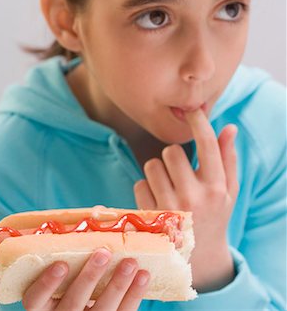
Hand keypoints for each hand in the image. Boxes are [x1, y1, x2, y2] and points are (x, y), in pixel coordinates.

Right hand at [22, 248, 149, 310]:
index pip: (35, 299)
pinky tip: (143, 276)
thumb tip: (100, 212)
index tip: (60, 265)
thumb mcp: (62, 270)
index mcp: (42, 305)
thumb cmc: (70, 279)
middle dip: (90, 277)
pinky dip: (134, 295)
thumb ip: (73, 248)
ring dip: (118, 285)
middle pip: (73, 303)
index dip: (46, 284)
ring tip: (130, 262)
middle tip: (103, 253)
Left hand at [134, 109, 237, 291]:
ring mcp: (170, 208)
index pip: (207, 144)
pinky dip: (145, 188)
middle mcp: (194, 197)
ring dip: (157, 172)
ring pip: (152, 165)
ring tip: (168, 187)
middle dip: (173, 157)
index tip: (192, 112)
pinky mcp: (150, 217)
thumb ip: (228, 158)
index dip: (198, 122)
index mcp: (217, 187)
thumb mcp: (228, 190)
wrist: (199, 257)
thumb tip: (229, 127)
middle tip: (178, 171)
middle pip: (171, 152)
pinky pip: (139, 184)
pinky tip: (157, 201)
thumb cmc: (215, 214)